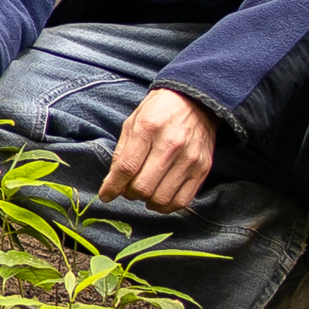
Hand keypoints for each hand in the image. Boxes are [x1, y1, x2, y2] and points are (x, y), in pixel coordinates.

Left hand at [96, 88, 220, 211]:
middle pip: (143, 186)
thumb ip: (122, 153)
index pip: (126, 168)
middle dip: (129, 193)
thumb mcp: (133, 122)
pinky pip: (181, 201)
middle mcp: (171, 144)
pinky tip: (158, 198)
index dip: (113, 186)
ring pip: (161, 198)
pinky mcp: (203, 169)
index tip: (106, 195)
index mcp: (149, 128)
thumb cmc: (159, 111)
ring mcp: (190, 158)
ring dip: (147, 201)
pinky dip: (165, 206)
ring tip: (144, 191)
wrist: (196, 101)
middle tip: (128, 188)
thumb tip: (112, 183)